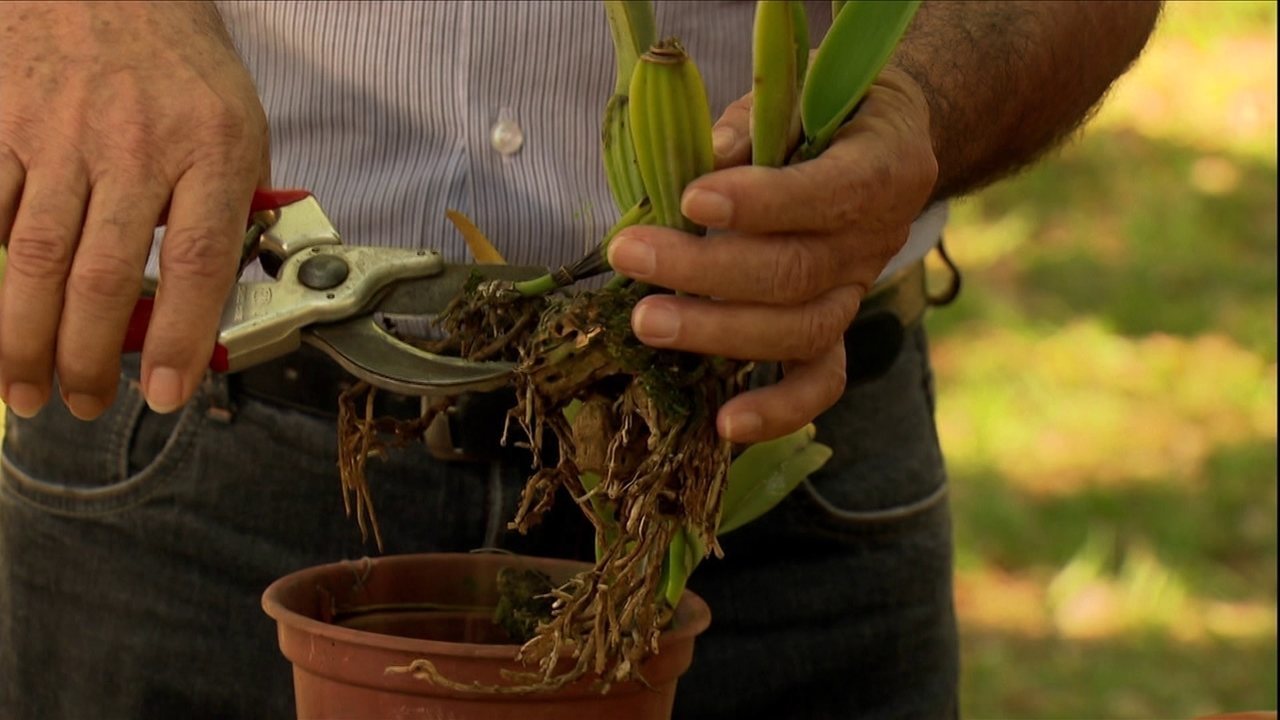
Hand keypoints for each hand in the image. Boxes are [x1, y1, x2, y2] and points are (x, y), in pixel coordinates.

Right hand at [0, 2, 268, 419]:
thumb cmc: (180, 66)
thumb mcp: (238, 131)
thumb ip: (231, 211)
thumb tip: (215, 298)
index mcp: (210, 150)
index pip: (195, 265)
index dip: (179, 340)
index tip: (164, 393)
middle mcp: (135, 145)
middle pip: (102, 277)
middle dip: (86, 358)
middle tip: (79, 403)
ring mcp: (62, 133)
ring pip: (35, 257)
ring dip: (24, 337)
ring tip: (24, 387)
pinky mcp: (4, 121)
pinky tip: (0, 309)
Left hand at [607, 67, 936, 442]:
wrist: (884, 144)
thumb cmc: (825, 113)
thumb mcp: (799, 92)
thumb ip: (755, 123)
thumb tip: (708, 156)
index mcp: (880, 170)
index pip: (824, 195)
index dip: (758, 203)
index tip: (689, 198)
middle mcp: (875, 241)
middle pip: (795, 273)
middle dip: (705, 269)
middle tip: (630, 256)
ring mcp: (856, 292)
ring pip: (799, 331)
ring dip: (717, 332)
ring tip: (646, 321)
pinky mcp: (836, 328)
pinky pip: (819, 382)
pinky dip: (777, 410)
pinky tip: (725, 425)